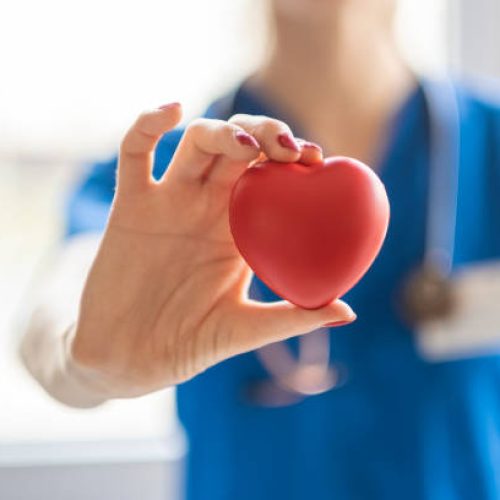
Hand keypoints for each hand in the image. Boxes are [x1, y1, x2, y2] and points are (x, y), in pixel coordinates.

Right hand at [70, 103, 355, 397]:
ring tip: (246, 145)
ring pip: (196, 142)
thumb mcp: (245, 329)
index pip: (271, 175)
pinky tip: (172, 111)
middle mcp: (208, 206)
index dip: (293, 158)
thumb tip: (347, 312)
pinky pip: (134, 153)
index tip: (316, 159)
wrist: (132, 359)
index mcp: (240, 228)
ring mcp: (169, 201)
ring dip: (223, 130)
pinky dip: (148, 125)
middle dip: (265, 134)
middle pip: (239, 147)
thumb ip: (292, 317)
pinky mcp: (130, 204)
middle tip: (289, 149)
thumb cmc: (190, 343)